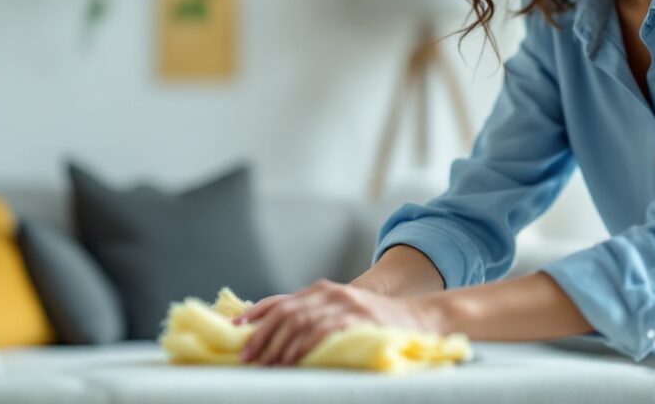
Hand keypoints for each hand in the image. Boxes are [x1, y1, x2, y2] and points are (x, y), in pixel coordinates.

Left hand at [233, 278, 444, 366]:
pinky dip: (306, 346)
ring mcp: (347, 304)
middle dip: (263, 336)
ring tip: (268, 364)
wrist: (419, 318)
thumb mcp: (342, 314)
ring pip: (302, 322)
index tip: (235, 330)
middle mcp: (332, 293)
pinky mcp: (360, 319)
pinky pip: (325, 331)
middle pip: (287, 312)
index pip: (281, 300)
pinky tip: (295, 359)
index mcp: (323, 291)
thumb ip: (314, 318)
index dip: (256, 315)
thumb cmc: (376, 323)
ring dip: (281, 345)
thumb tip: (277, 336)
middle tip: (248, 357)